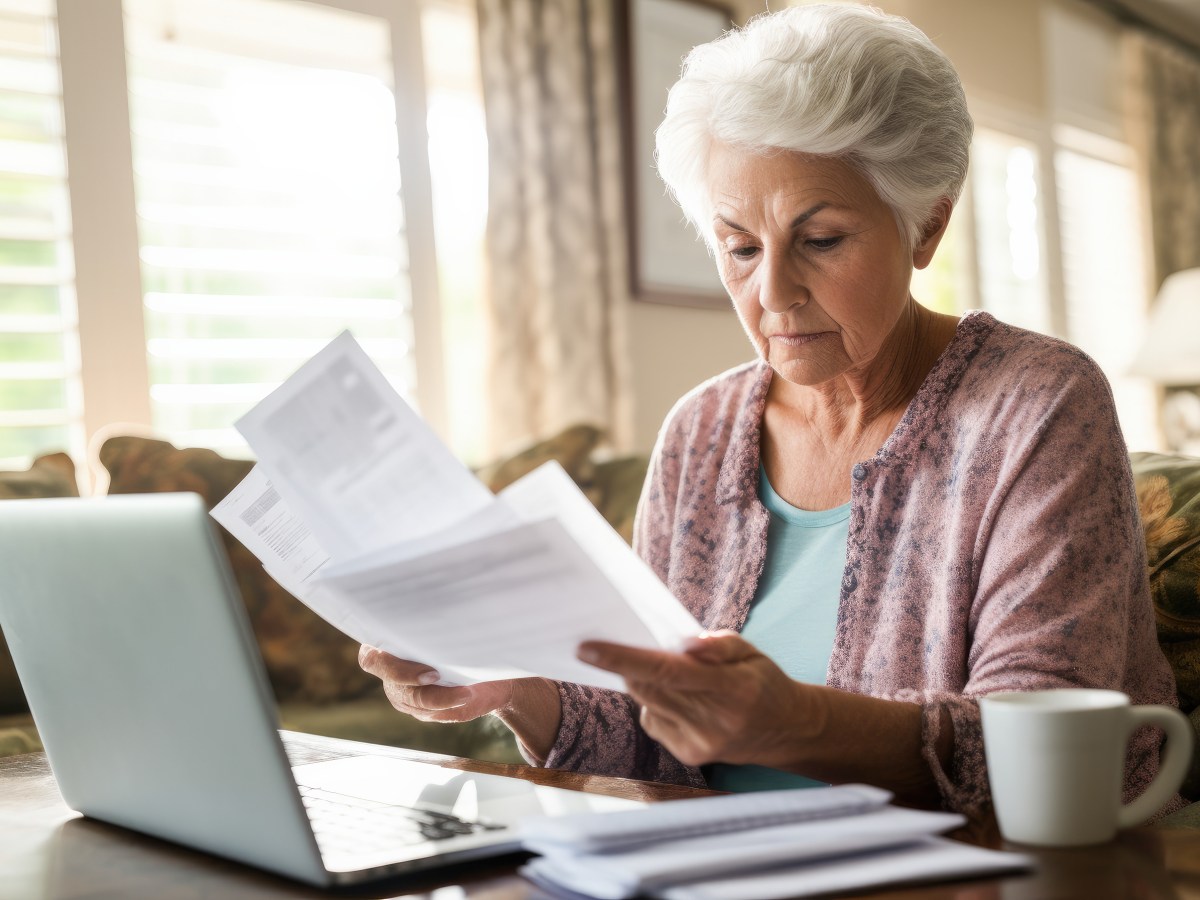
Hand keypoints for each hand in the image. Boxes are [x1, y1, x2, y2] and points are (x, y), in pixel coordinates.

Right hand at [357, 645, 562, 760]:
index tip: (432, 672)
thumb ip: (457, 632)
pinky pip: (433, 712)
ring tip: (470, 695)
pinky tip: (468, 699)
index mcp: (393, 639)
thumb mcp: (469, 634)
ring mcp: (405, 691)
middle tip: (458, 690)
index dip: (397, 667)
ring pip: (415, 704)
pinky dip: (451, 709)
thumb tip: (465, 609)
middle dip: (426, 692)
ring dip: (444, 703)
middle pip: (395, 686)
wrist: (493, 659)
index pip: (372, 656)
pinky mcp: (424, 707)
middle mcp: (393, 669)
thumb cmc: (476, 640)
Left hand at [577, 631, 809, 768]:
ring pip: (646, 703)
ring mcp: (700, 744)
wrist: (786, 732)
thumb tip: (683, 644)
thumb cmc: (763, 682)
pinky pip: (653, 721)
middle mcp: (715, 721)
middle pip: (648, 687)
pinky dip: (657, 703)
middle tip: (627, 643)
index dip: (623, 659)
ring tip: (675, 676)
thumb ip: (717, 645)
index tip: (587, 648)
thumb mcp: (750, 652)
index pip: (667, 671)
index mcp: (733, 688)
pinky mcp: (690, 757)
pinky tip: (683, 701)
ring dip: (646, 682)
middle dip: (629, 663)